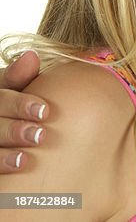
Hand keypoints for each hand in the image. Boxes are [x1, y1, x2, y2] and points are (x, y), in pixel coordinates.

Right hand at [1, 50, 46, 172]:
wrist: (7, 123)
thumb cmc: (10, 104)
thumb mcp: (10, 88)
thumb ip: (18, 77)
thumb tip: (31, 56)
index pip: (1, 97)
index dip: (20, 104)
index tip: (45, 111)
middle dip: (14, 129)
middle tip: (40, 135)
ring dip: (4, 153)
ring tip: (25, 158)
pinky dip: (1, 163)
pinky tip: (17, 166)